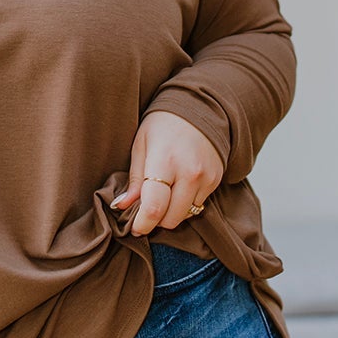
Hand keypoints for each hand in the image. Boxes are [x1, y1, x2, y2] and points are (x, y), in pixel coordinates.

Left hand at [110, 109, 224, 237]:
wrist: (199, 109)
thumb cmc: (163, 126)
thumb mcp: (141, 144)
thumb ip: (135, 179)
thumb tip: (122, 207)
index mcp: (165, 161)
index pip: (155, 207)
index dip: (143, 224)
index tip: (135, 228)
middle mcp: (189, 172)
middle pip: (171, 219)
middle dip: (155, 220)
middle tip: (146, 209)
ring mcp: (206, 178)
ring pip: (185, 216)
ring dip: (171, 213)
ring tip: (162, 195)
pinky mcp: (215, 181)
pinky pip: (197, 206)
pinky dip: (185, 204)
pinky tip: (178, 188)